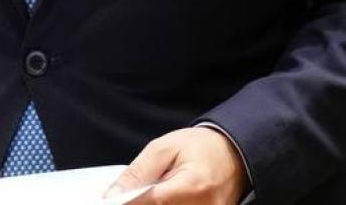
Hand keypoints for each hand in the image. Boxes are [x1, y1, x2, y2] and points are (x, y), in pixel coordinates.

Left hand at [107, 126, 249, 204]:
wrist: (235, 154)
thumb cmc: (201, 147)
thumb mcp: (164, 149)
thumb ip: (138, 172)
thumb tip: (113, 194)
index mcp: (193, 187)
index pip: (151, 202)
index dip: (127, 202)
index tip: (110, 199)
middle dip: (140, 203)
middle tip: (132, 193)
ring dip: (153, 204)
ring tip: (153, 191)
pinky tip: (165, 199)